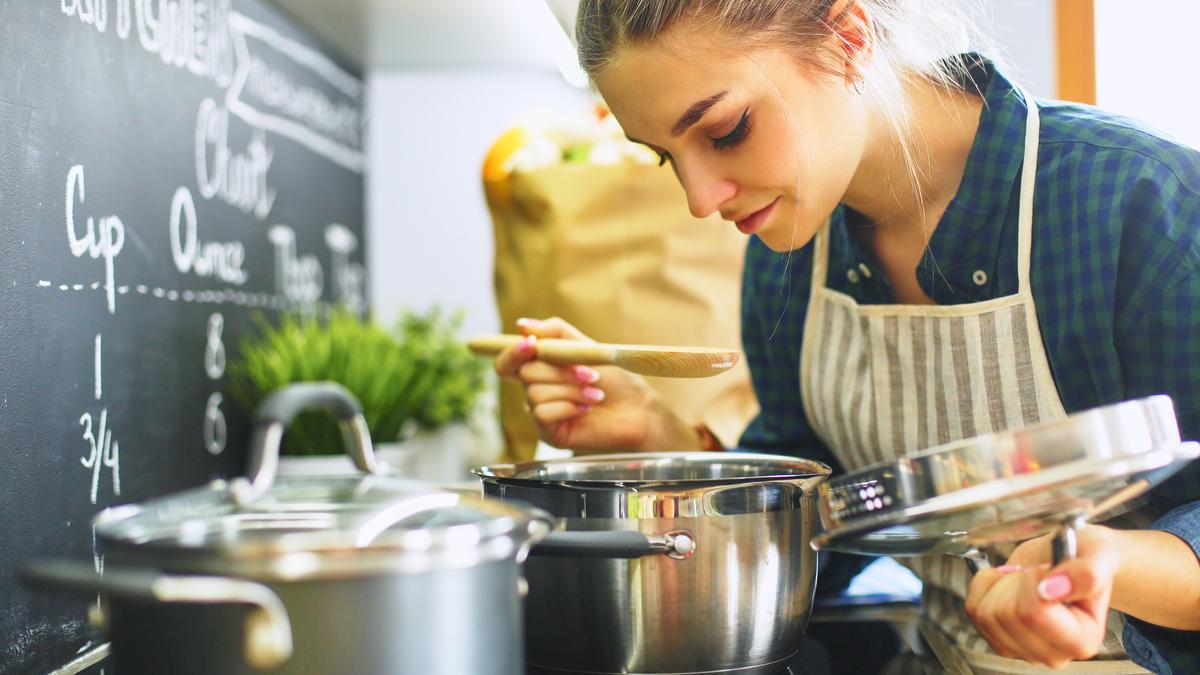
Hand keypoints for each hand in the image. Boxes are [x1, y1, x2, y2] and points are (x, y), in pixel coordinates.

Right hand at [491, 316, 699, 452]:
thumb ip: (556, 333)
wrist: (637, 410)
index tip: (531, 344)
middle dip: (560, 371)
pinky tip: (586, 408)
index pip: (508, 361)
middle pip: (525, 373)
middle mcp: (536, 389)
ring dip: (570, 390)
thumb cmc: (615, 380)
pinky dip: (567, 406)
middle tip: (591, 374)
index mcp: (541, 368)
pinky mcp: (548, 432)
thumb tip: (521, 324)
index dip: (513, 351)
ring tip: (595, 394)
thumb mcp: (586, 348)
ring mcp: (541, 411)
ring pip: (535, 394)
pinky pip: (542, 414)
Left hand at [964, 526, 1118, 668]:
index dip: (1031, 581)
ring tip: (1025, 579)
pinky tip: (1007, 583)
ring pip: (986, 614)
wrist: (1069, 559)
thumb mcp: (1100, 554)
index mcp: (1083, 640)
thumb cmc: (1086, 558)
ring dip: (1001, 584)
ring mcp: (1024, 650)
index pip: (1034, 614)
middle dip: (1017, 581)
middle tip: (1037, 573)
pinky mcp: (999, 640)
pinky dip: (984, 587)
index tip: (1046, 569)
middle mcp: (1054, 654)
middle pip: (1006, 615)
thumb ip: (1087, 573)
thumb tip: (1053, 589)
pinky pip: (973, 610)